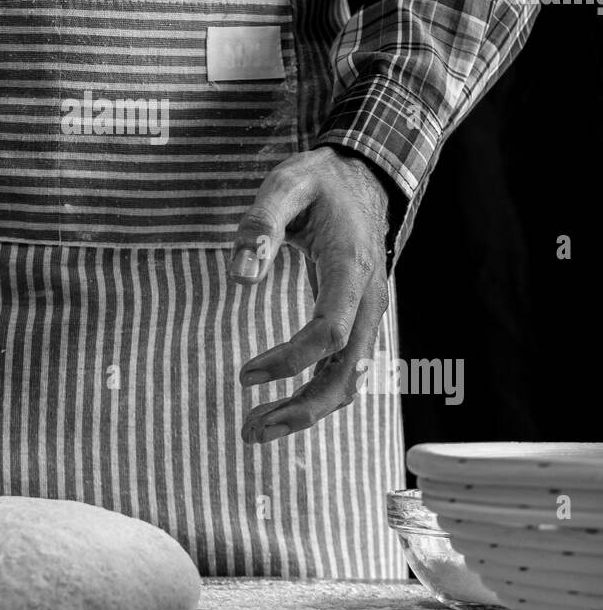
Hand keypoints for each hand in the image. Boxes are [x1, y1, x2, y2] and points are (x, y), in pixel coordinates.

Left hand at [231, 146, 391, 443]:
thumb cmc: (319, 181)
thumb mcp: (286, 184)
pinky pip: (346, 370)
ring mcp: (368, 313)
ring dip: (307, 411)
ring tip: (256, 429)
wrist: (364, 178)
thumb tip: (240, 278)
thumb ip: (260, 224)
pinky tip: (282, 405)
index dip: (289, 361)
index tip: (245, 374)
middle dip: (301, 410)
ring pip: (349, 381)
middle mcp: (368, 299)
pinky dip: (316, 394)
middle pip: (347, 374)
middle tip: (249, 431)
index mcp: (351, 269)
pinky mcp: (359, 320)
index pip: (330, 333)